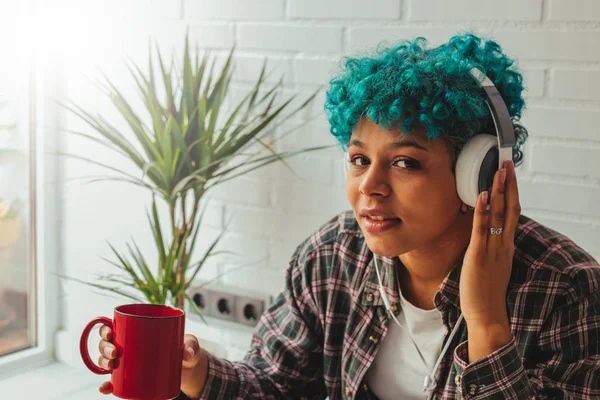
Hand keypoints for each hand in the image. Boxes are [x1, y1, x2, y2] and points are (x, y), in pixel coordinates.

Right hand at [98, 326, 208, 398]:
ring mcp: (129, 362)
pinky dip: (107, 386)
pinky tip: (105, 388)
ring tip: (112, 366)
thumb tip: (187, 353)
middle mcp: (129, 345)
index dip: (106, 329)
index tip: (109, 333)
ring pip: (107, 360)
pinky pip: (115, 382)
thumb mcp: (190, 344)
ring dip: (104, 363)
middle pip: (107, 344)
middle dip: (105, 347)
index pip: (115, 327)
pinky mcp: (132, 379)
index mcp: (139, 331)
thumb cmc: (186, 349)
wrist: (189, 369)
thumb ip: (191, 346)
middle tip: (115, 353)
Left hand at [460, 159, 520, 329]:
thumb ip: (490, 247)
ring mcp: (493, 249)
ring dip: (499, 190)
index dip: (512, 192)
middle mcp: (503, 244)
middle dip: (509, 184)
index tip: (510, 174)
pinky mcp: (479, 255)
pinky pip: (483, 230)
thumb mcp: (492, 264)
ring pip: (500, 215)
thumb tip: (485, 232)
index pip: (513, 213)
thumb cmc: (485, 291)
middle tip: (507, 162)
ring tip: (498, 170)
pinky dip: (484, 211)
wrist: (486, 314)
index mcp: (506, 246)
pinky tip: (484, 196)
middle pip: (511, 208)